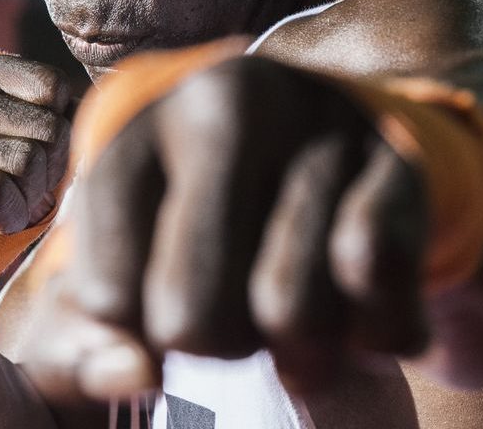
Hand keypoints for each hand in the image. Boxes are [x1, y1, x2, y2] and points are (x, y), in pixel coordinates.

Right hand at [0, 55, 71, 233]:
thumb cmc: (3, 181)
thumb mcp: (35, 137)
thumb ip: (62, 117)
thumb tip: (98, 117)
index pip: (54, 87)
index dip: (63, 129)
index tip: (44, 151)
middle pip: (49, 128)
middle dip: (51, 170)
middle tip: (30, 186)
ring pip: (25, 161)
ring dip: (30, 197)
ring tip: (12, 200)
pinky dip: (8, 216)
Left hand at [22, 56, 429, 400]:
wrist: (323, 139)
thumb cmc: (196, 223)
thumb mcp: (117, 267)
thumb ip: (82, 345)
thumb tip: (135, 374)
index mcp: (134, 133)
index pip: (108, 298)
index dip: (136, 334)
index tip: (157, 302)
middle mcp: (221, 108)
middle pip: (193, 317)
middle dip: (216, 345)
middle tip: (234, 312)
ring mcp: (316, 126)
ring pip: (290, 313)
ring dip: (299, 346)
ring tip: (293, 303)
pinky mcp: (400, 163)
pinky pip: (380, 299)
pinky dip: (372, 336)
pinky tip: (357, 302)